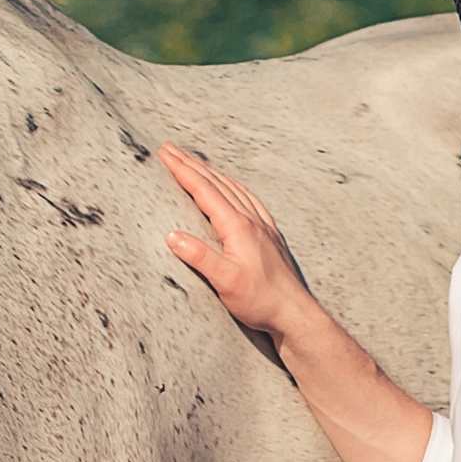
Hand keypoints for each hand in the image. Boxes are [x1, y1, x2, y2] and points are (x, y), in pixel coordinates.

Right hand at [160, 144, 309, 351]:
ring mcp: (262, 225)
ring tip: (192, 161)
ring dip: (210, 171)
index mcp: (237, 227)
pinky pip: (248, 198)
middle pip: (216, 182)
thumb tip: (172, 235)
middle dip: (190, 163)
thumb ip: (199, 257)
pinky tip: (230, 186)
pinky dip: (232, 185)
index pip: (204, 190)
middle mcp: (251, 220)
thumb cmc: (261, 301)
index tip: (164, 154)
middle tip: (169, 148)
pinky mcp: (269, 234)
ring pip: (232, 187)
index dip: (182, 170)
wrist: (295, 313)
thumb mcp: (225, 282)